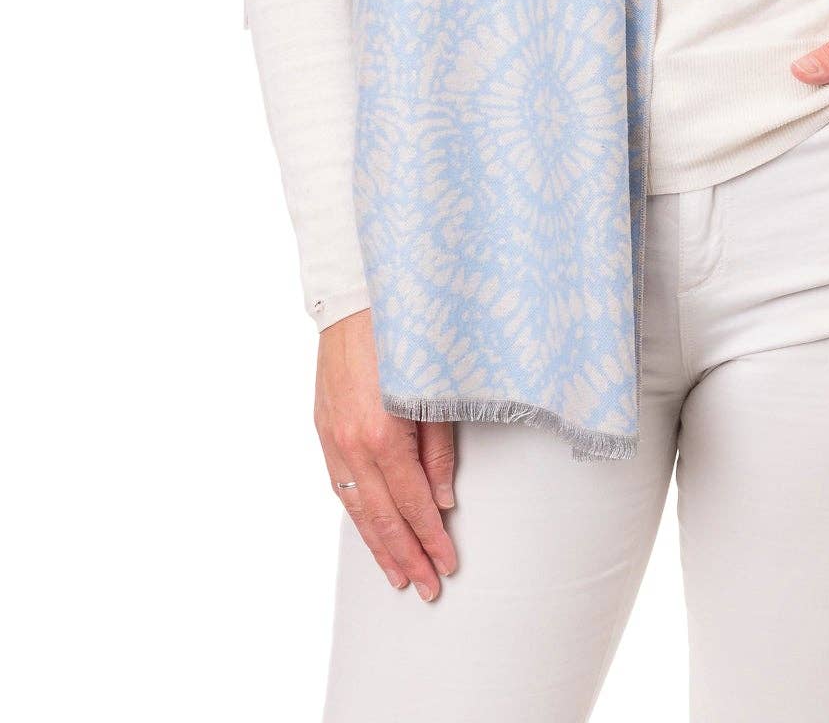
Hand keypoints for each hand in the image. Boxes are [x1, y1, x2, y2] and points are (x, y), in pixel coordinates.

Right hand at [314, 308, 459, 601]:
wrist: (354, 298)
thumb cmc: (406, 335)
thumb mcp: (436, 389)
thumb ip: (438, 448)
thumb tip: (443, 498)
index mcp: (384, 433)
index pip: (412, 502)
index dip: (431, 537)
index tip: (446, 564)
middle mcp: (353, 443)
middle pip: (382, 516)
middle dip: (406, 555)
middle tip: (425, 587)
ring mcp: (333, 437)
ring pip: (356, 506)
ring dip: (378, 545)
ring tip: (397, 575)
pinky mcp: (323, 428)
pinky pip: (340, 483)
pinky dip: (356, 513)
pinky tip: (369, 531)